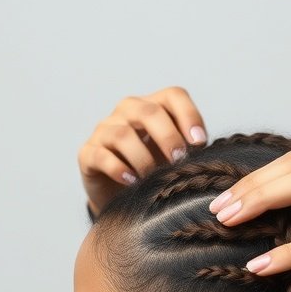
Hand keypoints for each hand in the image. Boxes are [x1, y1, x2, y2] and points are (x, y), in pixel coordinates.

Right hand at [78, 86, 207, 214]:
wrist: (121, 196)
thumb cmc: (153, 170)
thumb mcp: (174, 156)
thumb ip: (188, 147)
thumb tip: (202, 147)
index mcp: (152, 106)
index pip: (173, 95)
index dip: (189, 115)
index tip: (200, 142)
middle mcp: (127, 112)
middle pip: (149, 112)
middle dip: (168, 137)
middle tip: (179, 160)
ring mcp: (104, 130)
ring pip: (123, 135)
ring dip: (143, 158)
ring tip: (154, 177)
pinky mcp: (88, 153)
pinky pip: (101, 156)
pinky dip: (119, 169)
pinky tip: (132, 181)